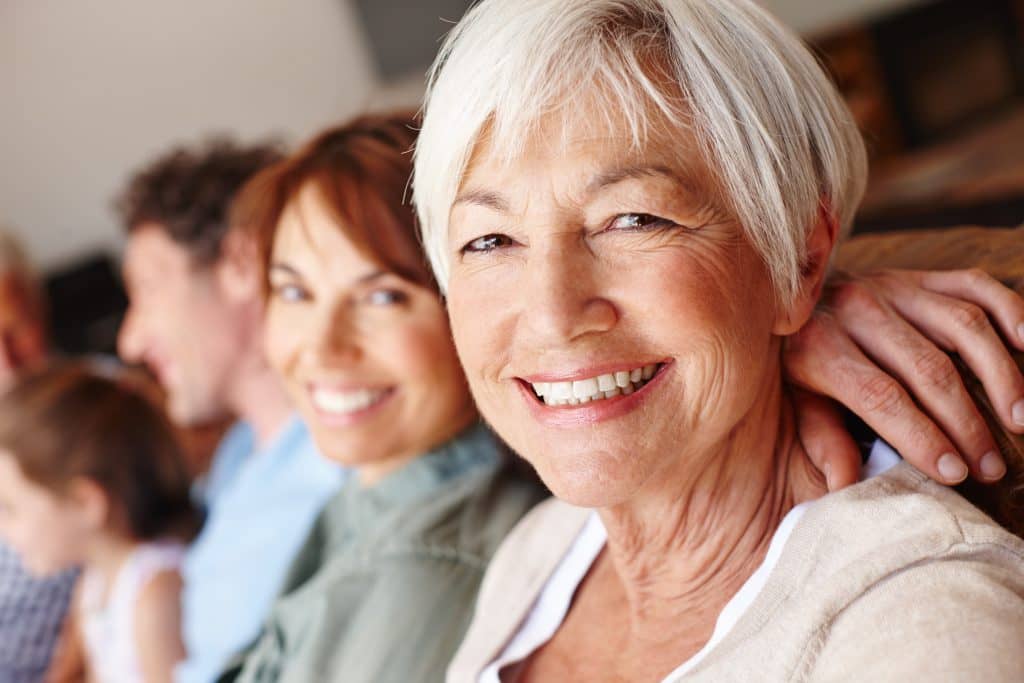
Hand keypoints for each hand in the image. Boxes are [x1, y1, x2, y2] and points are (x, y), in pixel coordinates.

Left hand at [785, 268, 1023, 488]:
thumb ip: (822, 440)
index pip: (881, 397)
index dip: (921, 437)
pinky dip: (1010, 311)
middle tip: (992, 467)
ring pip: (963, 326)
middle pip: (928, 369)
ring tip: (1020, 421)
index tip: (954, 473)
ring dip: (1000, 376)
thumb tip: (845, 487)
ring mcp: (892, 286)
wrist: (786, 296)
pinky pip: (974, 285)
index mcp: (819, 346)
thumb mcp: (795, 401)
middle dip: (966, 424)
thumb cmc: (801, 362)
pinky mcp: (919, 275)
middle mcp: (857, 309)